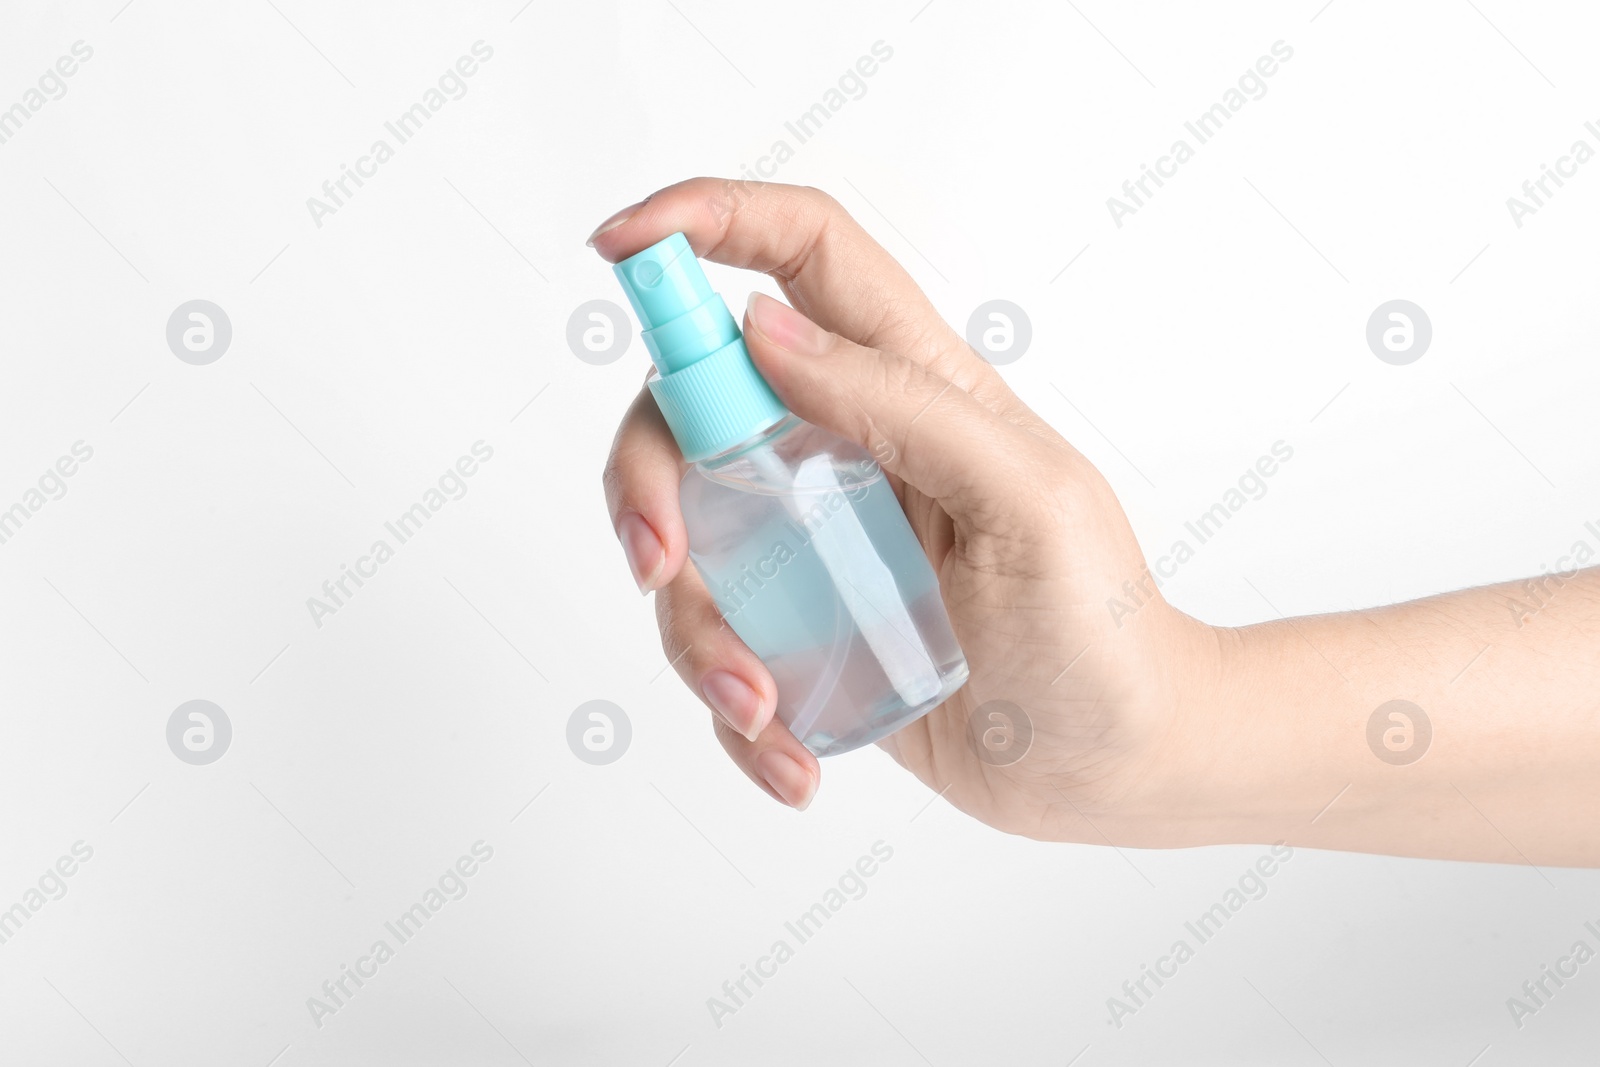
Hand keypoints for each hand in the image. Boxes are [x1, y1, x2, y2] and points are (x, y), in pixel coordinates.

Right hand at [592, 177, 1218, 839]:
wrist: (1111, 761)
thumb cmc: (1099, 624)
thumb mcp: (1027, 501)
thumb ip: (905, 404)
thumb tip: (764, 330)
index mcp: (910, 383)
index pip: (800, 253)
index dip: (704, 220)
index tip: (617, 246)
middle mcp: (843, 447)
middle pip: (688, 408)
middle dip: (644, 481)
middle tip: (660, 565)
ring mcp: (810, 541)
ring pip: (684, 544)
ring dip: (696, 635)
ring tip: (766, 710)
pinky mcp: (796, 629)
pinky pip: (716, 649)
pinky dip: (733, 715)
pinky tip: (794, 761)